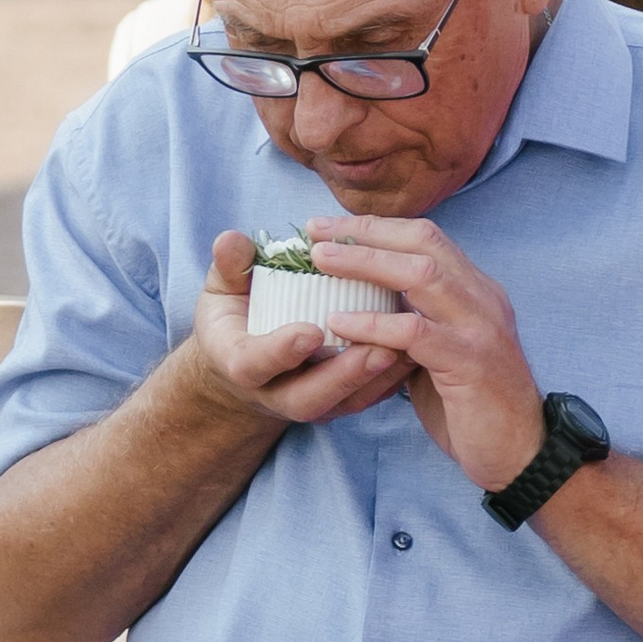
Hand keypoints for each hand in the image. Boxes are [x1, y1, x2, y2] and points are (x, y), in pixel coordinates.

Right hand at [190, 229, 415, 433]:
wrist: (249, 360)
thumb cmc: (235, 316)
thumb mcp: (223, 291)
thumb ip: (229, 267)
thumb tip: (231, 239)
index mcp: (243, 364)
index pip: (256, 364)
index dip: (281, 350)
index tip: (310, 330)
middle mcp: (277, 393)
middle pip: (309, 397)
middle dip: (345, 375)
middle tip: (378, 349)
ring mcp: (313, 402)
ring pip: (346, 401)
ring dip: (379, 377)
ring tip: (410, 347)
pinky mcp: (341, 402)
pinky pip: (370, 397)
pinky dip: (395, 377)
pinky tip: (420, 350)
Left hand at [301, 214, 547, 494]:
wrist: (522, 455)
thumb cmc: (474, 409)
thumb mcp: (441, 355)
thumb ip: (413, 326)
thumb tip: (363, 308)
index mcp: (477, 292)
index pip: (427, 237)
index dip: (377, 227)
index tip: (330, 226)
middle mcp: (484, 299)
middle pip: (423, 242)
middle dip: (366, 231)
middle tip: (316, 230)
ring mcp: (481, 328)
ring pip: (421, 274)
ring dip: (365, 262)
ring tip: (320, 260)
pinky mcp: (470, 363)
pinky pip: (415, 332)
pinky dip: (373, 323)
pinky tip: (339, 323)